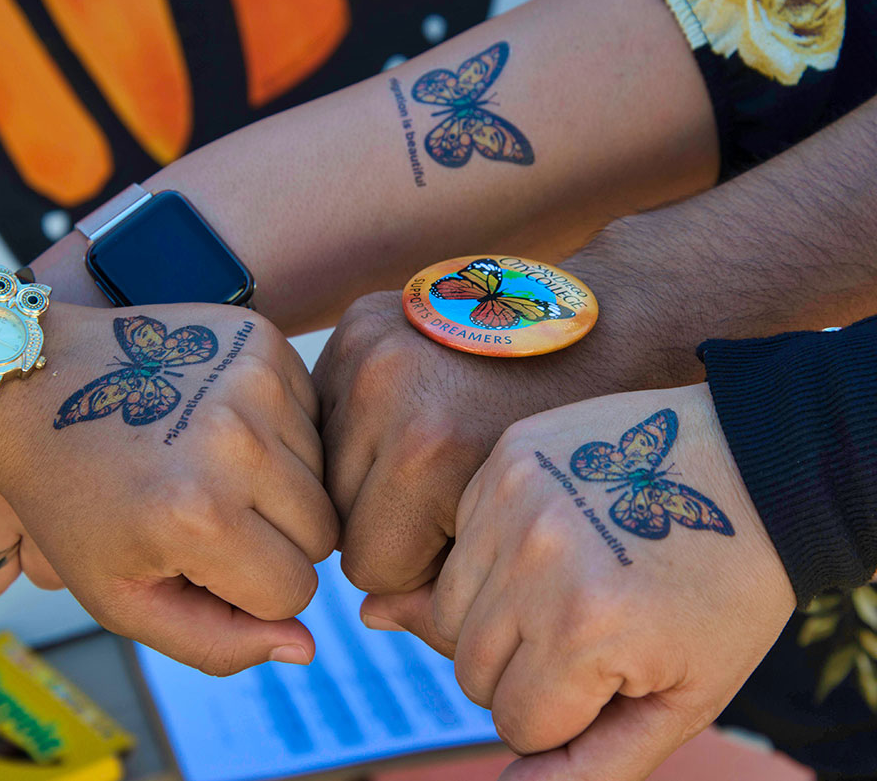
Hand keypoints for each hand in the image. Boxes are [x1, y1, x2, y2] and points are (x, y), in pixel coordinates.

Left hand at [0, 301, 337, 673]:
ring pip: (323, 472)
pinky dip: (281, 432)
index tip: (202, 560)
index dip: (253, 590)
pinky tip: (223, 424)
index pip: (295, 589)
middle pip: (322, 531)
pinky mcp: (262, 339)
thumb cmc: (76, 501)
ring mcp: (254, 381)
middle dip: (277, 540)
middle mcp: (238, 442)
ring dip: (281, 484)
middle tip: (213, 516)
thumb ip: (215, 642)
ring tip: (212, 465)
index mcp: (198, 517)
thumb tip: (304, 647)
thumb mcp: (122, 597)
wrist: (37, 387)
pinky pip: (313, 414)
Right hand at [313, 288, 639, 594]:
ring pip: (325, 465)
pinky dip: (361, 426)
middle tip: (452, 493)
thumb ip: (450, 598)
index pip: (369, 568)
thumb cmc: (578, 447)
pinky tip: (414, 415)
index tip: (471, 537)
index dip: (422, 568)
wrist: (610, 330)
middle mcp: (383, 388)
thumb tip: (370, 613)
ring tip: (434, 451)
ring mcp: (365, 348)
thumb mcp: (526, 537)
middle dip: (390, 522)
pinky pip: (329, 411)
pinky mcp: (357, 323)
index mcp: (427, 450)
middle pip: (338, 516)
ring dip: (368, 474)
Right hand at [360, 383, 794, 780]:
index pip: (516, 723)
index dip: (566, 715)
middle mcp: (535, 559)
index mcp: (585, 629)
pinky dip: (492, 558)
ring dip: (494, 620)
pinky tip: (550, 543)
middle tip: (586, 637)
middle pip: (471, 670)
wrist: (752, 469)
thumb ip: (592, 764)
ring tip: (560, 593)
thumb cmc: (725, 593)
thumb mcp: (684, 699)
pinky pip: (463, 541)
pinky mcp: (507, 457)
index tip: (614, 675)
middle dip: (523, 674)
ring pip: (449, 608)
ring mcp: (513, 499)